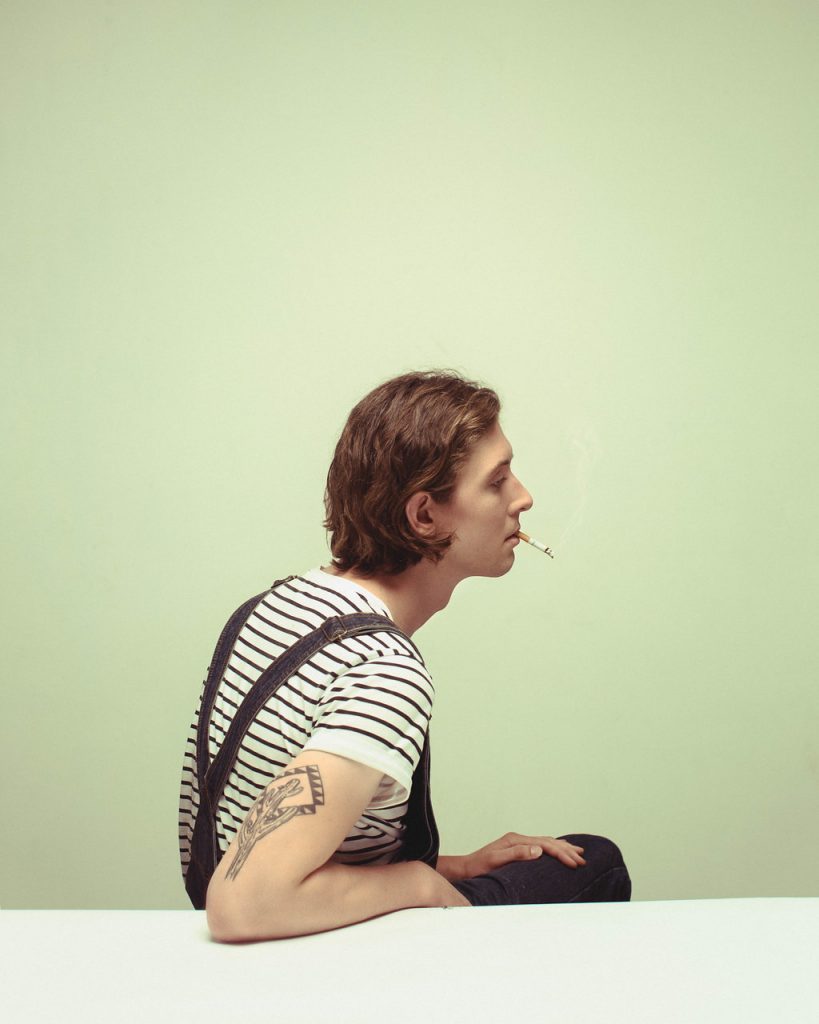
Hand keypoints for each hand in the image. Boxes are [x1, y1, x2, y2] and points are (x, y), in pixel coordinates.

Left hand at [460, 832, 585, 879]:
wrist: (465, 869)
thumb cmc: (479, 867)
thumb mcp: (496, 860)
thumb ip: (517, 854)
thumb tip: (539, 850)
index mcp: (516, 840)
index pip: (545, 844)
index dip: (562, 853)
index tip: (575, 863)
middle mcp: (518, 839)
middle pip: (548, 841)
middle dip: (567, 850)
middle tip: (583, 859)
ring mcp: (518, 843)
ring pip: (546, 842)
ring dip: (562, 847)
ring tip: (578, 851)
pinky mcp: (517, 849)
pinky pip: (540, 846)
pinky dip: (552, 847)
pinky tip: (557, 850)